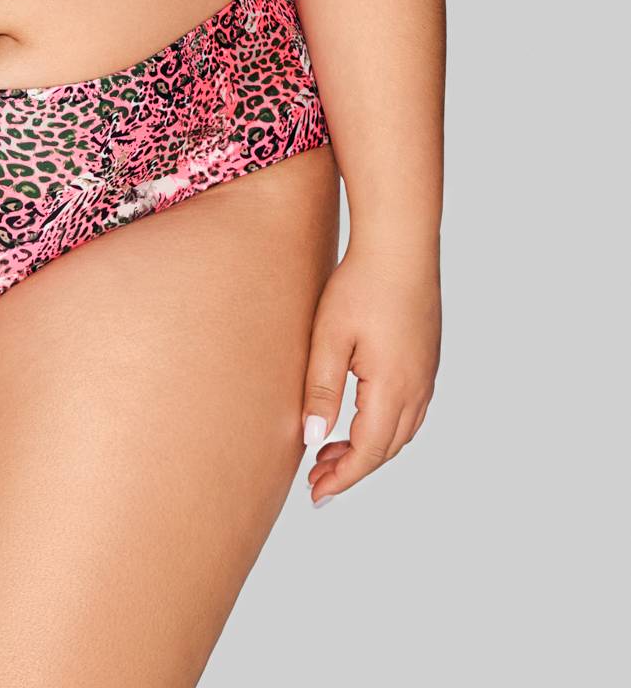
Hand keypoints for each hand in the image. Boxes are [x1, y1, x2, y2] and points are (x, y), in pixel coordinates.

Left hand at [300, 242, 440, 505]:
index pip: (369, 452)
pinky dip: (385, 426)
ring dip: (370, 448)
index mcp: (393, 388)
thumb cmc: (360, 284)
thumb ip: (321, 391)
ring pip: (401, 431)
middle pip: (387, 448)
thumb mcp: (329, 337)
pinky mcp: (426, 357)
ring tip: (331, 451)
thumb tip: (311, 440)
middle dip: (353, 468)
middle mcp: (418, 388)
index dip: (342, 477)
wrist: (400, 243)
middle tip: (316, 477)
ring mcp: (427, 373)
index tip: (317, 494)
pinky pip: (410, 409)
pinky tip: (361, 418)